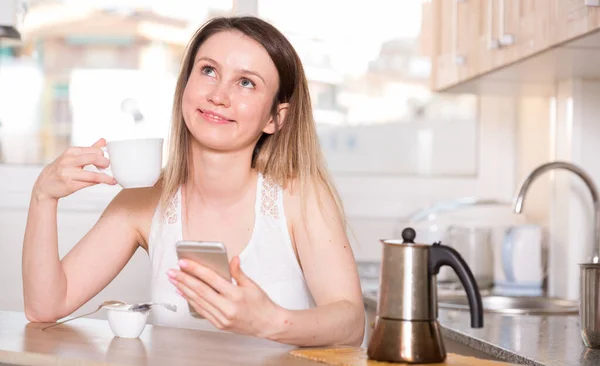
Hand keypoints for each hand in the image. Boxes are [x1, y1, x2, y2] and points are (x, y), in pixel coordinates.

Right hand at [33, 138, 115, 200]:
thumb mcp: (72, 156)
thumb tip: (104, 141)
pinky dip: (99, 183)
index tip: (109, 159)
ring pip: (93, 175)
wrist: (44, 186)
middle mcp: (68, 161)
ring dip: (106, 177)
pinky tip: (106, 182)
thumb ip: (89, 149)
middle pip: (94, 159)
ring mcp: (68, 173)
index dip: (104, 155)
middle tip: (110, 167)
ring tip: (113, 179)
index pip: (93, 150)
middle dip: (106, 163)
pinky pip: (89, 184)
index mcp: (71, 152)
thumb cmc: (61, 170)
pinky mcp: (70, 185)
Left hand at [167, 256, 283, 338]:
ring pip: (198, 301)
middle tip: (172, 271)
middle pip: (200, 291)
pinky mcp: (219, 324)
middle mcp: (227, 308)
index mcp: (236, 295)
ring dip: (183, 290)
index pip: (211, 279)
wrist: (268, 324)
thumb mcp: (252, 285)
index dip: (195, 269)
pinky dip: (191, 301)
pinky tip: (184, 293)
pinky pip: (201, 311)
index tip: (184, 263)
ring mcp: (222, 318)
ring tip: (174, 280)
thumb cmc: (261, 305)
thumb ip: (238, 272)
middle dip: (184, 279)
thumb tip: (232, 259)